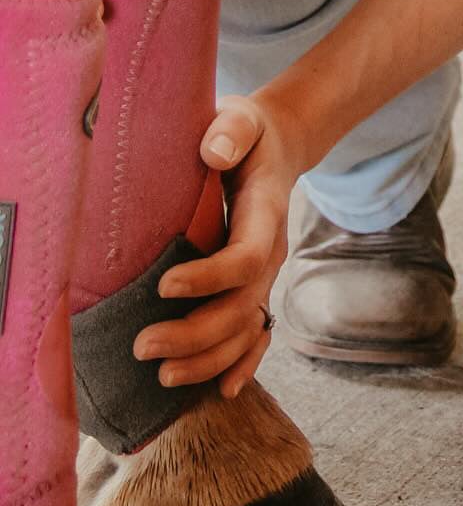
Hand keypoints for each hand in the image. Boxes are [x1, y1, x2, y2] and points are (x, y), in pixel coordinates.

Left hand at [132, 94, 301, 400]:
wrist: (276, 145)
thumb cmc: (248, 130)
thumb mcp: (242, 116)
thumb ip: (231, 130)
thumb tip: (213, 151)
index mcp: (266, 211)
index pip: (244, 257)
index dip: (208, 278)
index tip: (163, 286)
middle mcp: (271, 250)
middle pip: (243, 306)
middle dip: (196, 335)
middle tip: (143, 346)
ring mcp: (266, 273)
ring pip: (247, 329)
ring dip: (209, 359)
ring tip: (162, 375)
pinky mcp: (256, 285)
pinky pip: (257, 334)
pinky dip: (243, 364)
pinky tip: (222, 390)